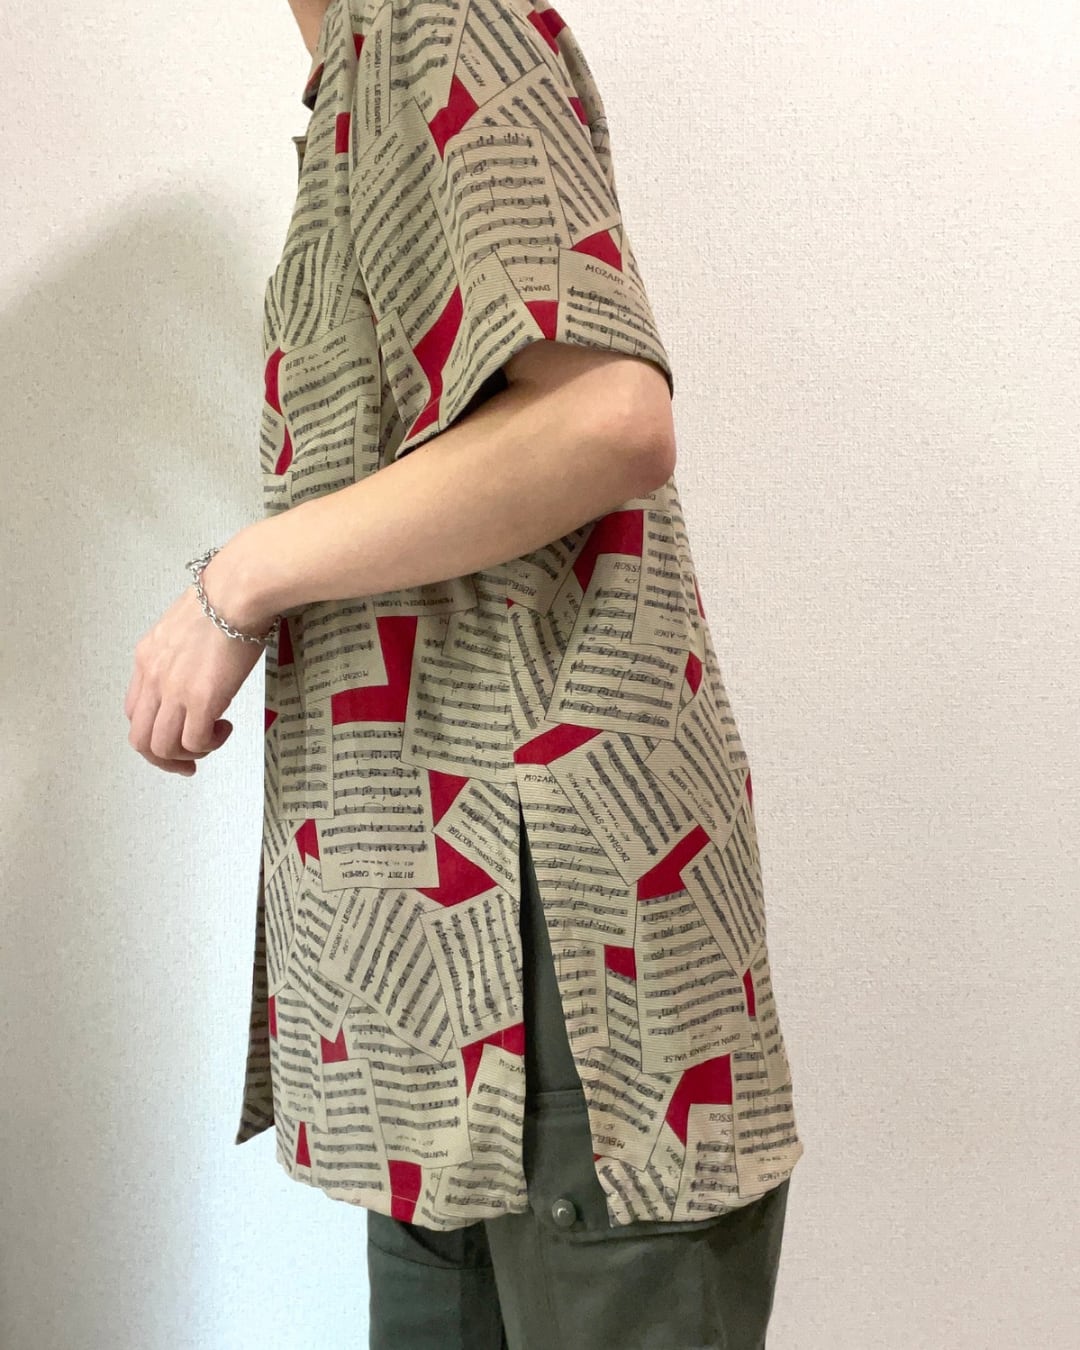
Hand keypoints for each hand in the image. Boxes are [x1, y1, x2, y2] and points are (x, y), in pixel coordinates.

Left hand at [124, 568, 269, 775]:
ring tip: (212, 740)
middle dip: (163, 759)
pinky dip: (208, 745)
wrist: (237, 592)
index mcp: (146, 659)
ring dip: (187, 755)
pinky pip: (193, 742)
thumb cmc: (223, 598)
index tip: (177, 733)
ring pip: (162, 748)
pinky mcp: (201, 700)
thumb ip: (182, 652)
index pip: (134, 711)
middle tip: (189, 762)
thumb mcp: (186, 625)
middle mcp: (152, 679)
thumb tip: (199, 665)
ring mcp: (174, 691)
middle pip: (140, 739)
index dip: (154, 730)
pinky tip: (224, 728)